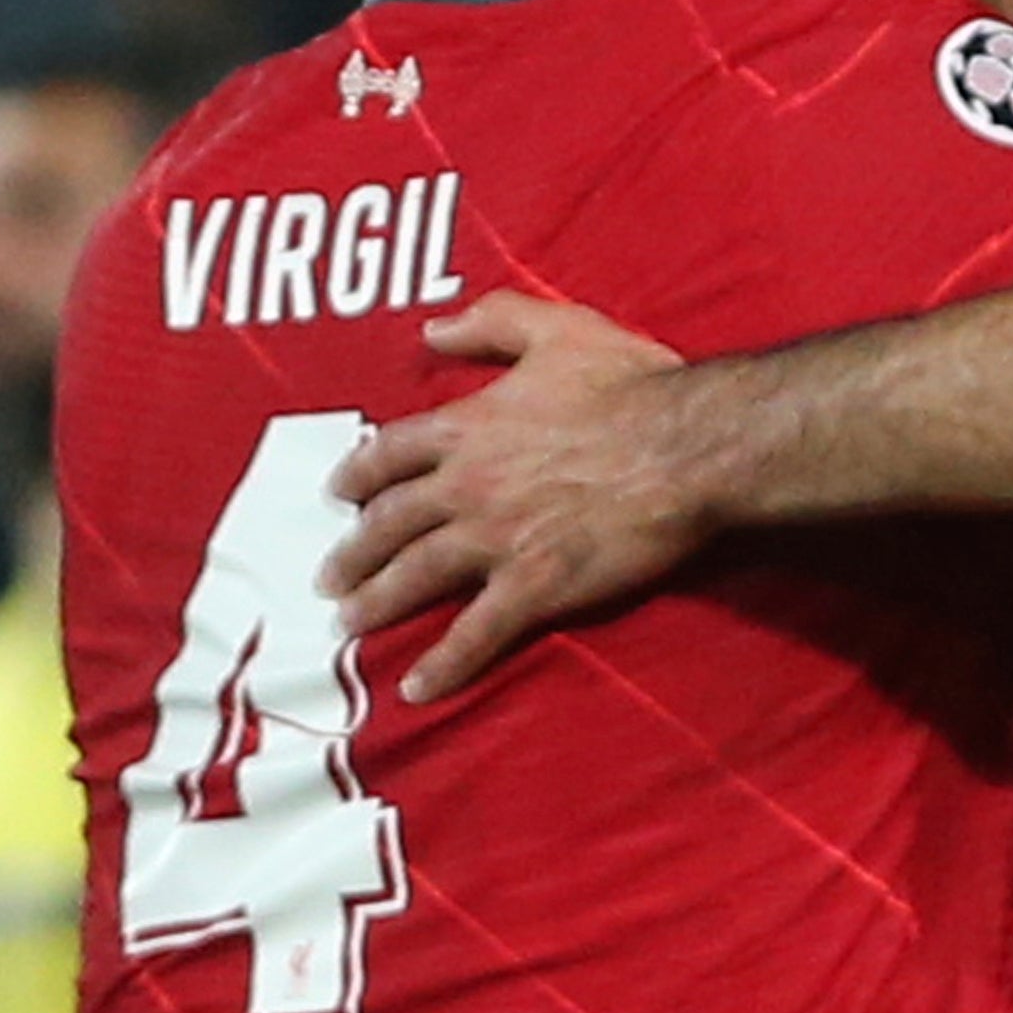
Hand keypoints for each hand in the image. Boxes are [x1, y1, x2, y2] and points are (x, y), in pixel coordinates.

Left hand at [321, 293, 707, 701]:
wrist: (685, 447)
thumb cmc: (631, 386)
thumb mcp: (558, 330)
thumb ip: (491, 323)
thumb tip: (433, 329)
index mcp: (469, 426)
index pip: (391, 452)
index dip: (359, 473)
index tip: (337, 493)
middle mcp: (467, 485)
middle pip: (389, 522)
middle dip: (352, 552)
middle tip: (327, 577)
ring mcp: (496, 539)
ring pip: (415, 577)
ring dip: (375, 604)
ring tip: (346, 625)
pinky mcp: (533, 585)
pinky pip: (475, 633)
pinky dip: (442, 665)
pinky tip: (415, 689)